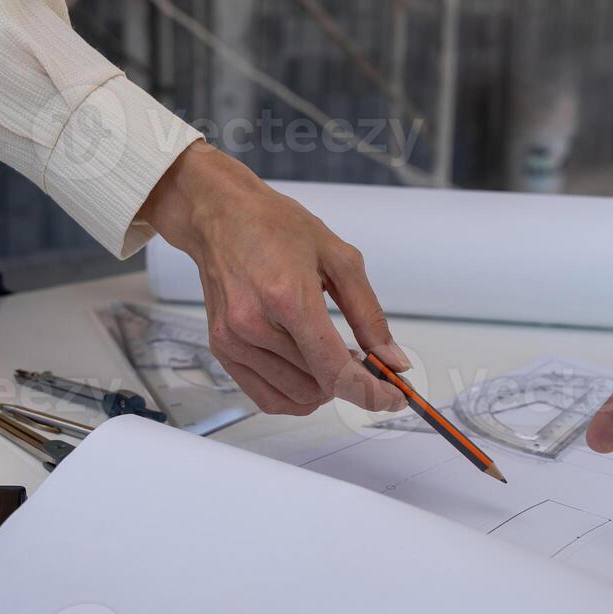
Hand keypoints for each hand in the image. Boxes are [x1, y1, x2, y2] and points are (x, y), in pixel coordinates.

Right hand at [139, 143, 409, 415]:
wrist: (221, 215)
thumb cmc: (275, 227)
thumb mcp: (340, 259)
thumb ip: (369, 316)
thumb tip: (392, 360)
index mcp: (288, 297)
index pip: (334, 369)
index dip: (369, 392)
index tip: (392, 397)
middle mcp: (255, 325)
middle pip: (319, 387)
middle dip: (350, 381)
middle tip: (360, 358)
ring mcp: (234, 341)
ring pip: (296, 397)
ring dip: (323, 387)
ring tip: (328, 355)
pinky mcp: (222, 350)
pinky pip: (267, 398)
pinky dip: (296, 395)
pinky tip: (307, 371)